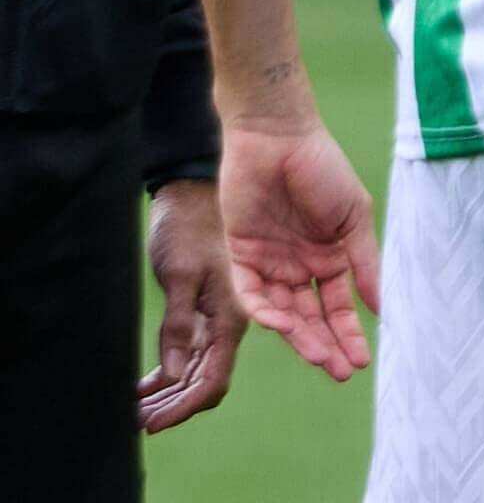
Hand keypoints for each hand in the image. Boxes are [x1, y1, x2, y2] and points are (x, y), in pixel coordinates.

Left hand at [141, 178, 247, 430]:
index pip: (216, 376)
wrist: (243, 160)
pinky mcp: (221, 282)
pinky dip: (172, 362)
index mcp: (241, 310)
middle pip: (211, 374)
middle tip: (145, 423)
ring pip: (202, 360)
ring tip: (139, 406)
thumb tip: (174, 370)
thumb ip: (182, 322)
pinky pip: (193, 337)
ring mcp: (232, 295)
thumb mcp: (182, 271)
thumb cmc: (204, 213)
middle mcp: (242, 308)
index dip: (190, 404)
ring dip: (172, 387)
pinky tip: (153, 376)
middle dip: (179, 404)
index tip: (160, 424)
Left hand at [220, 119, 379, 382]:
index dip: (348, 334)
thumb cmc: (323, 169)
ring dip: (299, 336)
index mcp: (329, 256)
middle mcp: (299, 266)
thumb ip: (364, 262)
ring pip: (283, 312)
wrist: (278, 137)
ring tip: (319, 357)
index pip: (338, 306)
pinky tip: (282, 324)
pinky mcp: (241, 254)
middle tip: (341, 371)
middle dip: (326, 345)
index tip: (361, 362)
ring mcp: (270, 262)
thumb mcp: (354, 217)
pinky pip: (250, 293)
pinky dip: (264, 311)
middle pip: (311, 317)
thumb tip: (381, 306)